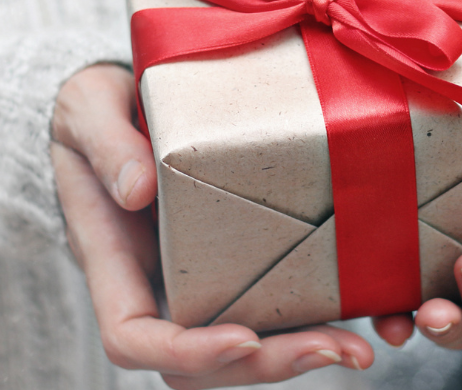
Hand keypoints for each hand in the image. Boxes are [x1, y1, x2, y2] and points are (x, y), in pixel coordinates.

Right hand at [51, 64, 374, 388]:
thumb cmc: (103, 106)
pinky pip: (281, 307)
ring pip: (248, 348)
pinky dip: (324, 318)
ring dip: (302, 355)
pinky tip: (374, 314)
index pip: (134, 337)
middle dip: (270, 365)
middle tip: (338, 349)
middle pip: (203, 361)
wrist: (134, 97)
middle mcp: (161, 284)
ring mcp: (206, 280)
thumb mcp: (87, 108)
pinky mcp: (250, 260)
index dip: (186, 351)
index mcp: (115, 261)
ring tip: (363, 346)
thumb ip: (105, 143)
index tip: (242, 339)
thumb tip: (136, 190)